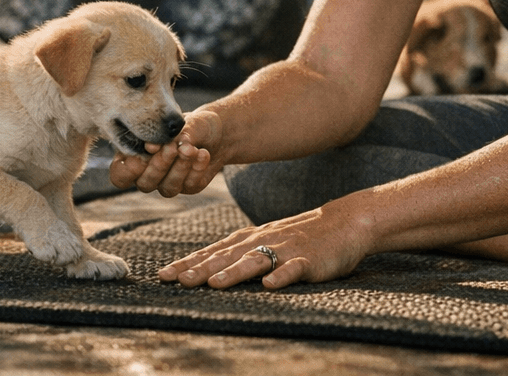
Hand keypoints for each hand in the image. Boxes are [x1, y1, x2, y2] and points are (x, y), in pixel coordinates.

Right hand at [110, 110, 223, 197]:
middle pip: (144, 183)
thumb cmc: (190, 123)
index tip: (146, 151)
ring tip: (190, 148)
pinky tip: (203, 153)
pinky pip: (189, 185)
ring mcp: (168, 182)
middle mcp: (148, 174)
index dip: (129, 169)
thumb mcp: (179, 123)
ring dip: (179, 168)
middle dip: (158, 165)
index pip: (119, 175)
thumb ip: (167, 135)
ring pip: (167, 188)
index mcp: (135, 156)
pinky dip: (196, 169)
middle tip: (171, 147)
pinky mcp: (188, 187)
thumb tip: (153, 146)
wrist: (217, 131)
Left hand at [157, 201, 370, 290]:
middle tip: (175, 280)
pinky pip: (294, 269)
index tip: (164, 275)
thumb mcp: (266, 240)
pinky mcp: (309, 260)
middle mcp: (263, 241)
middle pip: (226, 256)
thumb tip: (207, 268)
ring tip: (214, 284)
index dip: (188, 262)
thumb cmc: (301, 234)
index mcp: (250, 238)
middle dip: (200, 268)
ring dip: (234, 273)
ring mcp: (286, 250)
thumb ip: (240, 252)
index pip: (213, 251)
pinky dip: (282, 276)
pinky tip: (270, 286)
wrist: (344, 222)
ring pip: (255, 261)